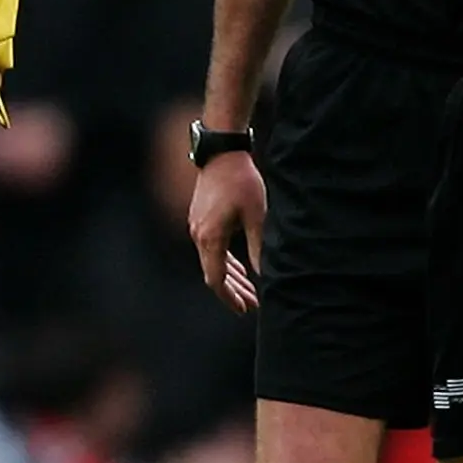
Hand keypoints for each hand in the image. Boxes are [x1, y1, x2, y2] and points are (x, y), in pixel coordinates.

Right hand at [187, 148, 265, 313]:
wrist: (222, 154)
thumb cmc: (241, 183)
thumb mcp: (257, 216)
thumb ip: (259, 248)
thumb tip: (264, 275)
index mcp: (210, 238)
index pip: (215, 279)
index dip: (229, 297)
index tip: (244, 309)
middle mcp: (198, 235)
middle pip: (213, 273)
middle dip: (234, 291)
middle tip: (252, 305)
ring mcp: (197, 227)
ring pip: (212, 261)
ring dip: (231, 277)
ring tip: (250, 290)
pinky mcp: (200, 219)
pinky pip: (211, 248)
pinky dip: (225, 261)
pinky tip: (239, 268)